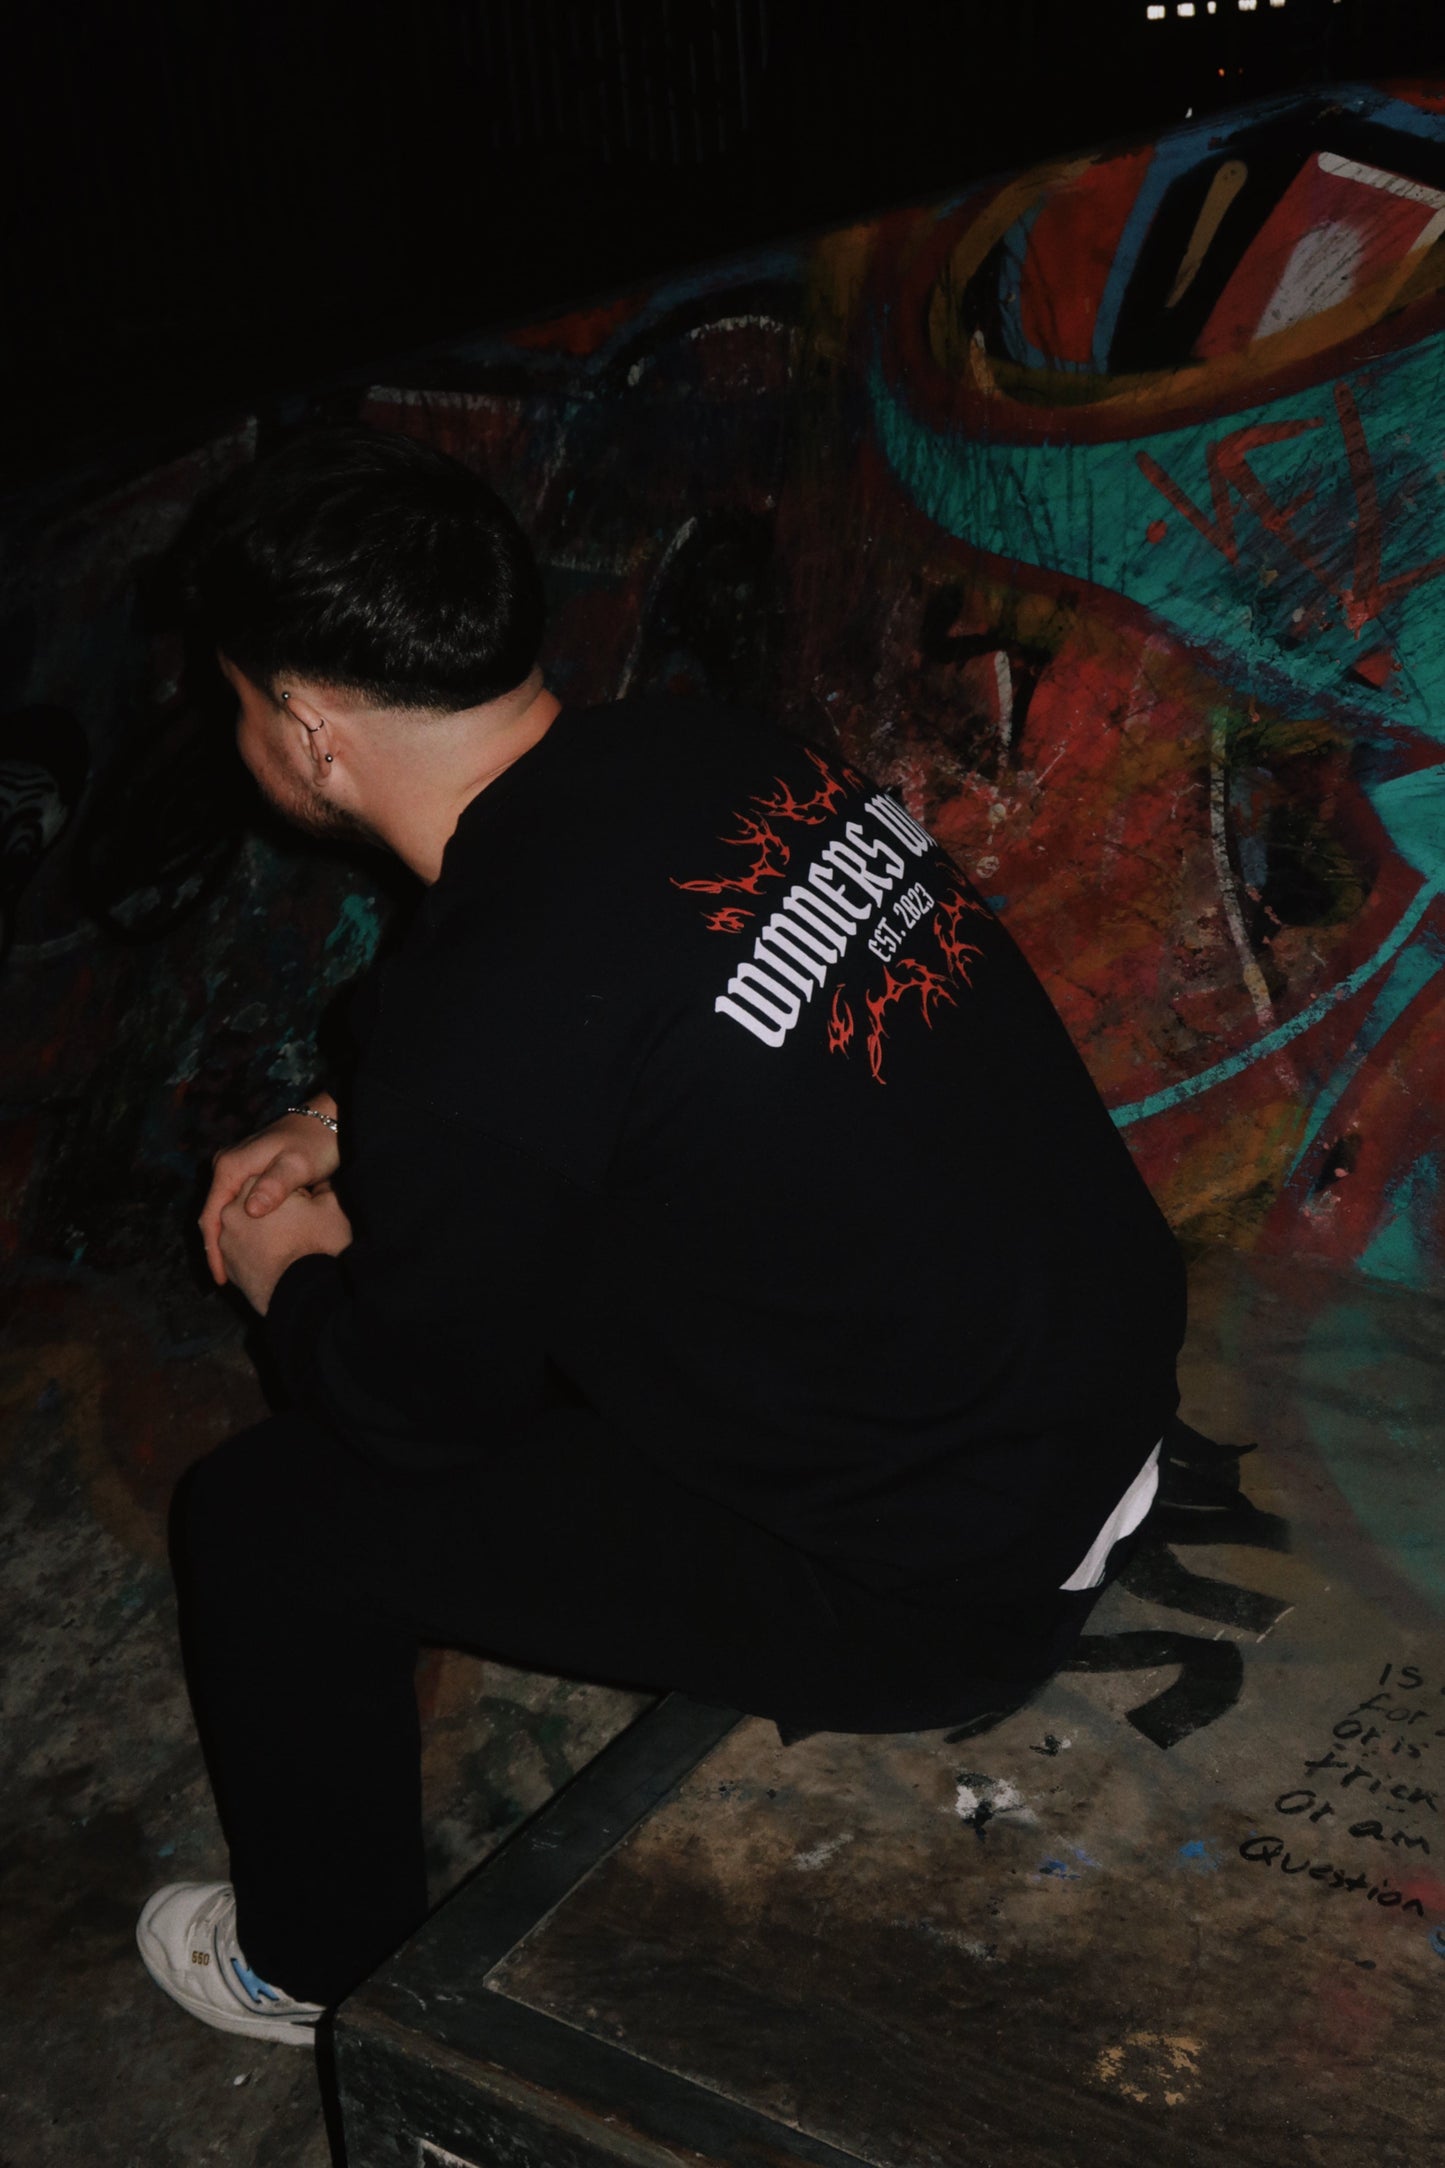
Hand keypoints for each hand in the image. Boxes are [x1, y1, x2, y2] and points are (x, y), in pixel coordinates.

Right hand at [199, 1100, 340, 1285]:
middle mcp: (228, 1166)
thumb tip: (250, 1210)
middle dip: (217, 1249)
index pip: (212, 1214)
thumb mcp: (298, 1164)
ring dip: (226, 1240)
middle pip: (213, 1215)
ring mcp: (238, 1169)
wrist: (329, 1120)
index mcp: (231, 1166)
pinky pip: (235, 1206)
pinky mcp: (250, 1173)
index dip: (214, 1249)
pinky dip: (238, 1228)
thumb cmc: (316, 1142)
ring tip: (234, 1272)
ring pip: (224, 1212)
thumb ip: (275, 1186)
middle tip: (226, 1282)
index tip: (220, 1278)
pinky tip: (246, 1247)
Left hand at [218, 1175, 353, 1315]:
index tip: (308, 1207)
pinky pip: (243, 1252)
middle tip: (300, 1228)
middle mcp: (230, 1210)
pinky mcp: (228, 1266)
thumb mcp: (332, 1205)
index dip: (295, 1193)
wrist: (305, 1296)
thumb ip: (322, 1185)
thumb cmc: (319, 1246)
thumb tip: (320, 1184)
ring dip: (264, 1233)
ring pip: (248, 1228)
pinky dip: (257, 1253)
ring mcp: (225, 1241)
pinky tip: (278, 1260)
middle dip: (274, 1211)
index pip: (273, 1180)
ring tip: (290, 1247)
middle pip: (256, 1203)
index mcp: (252, 1187)